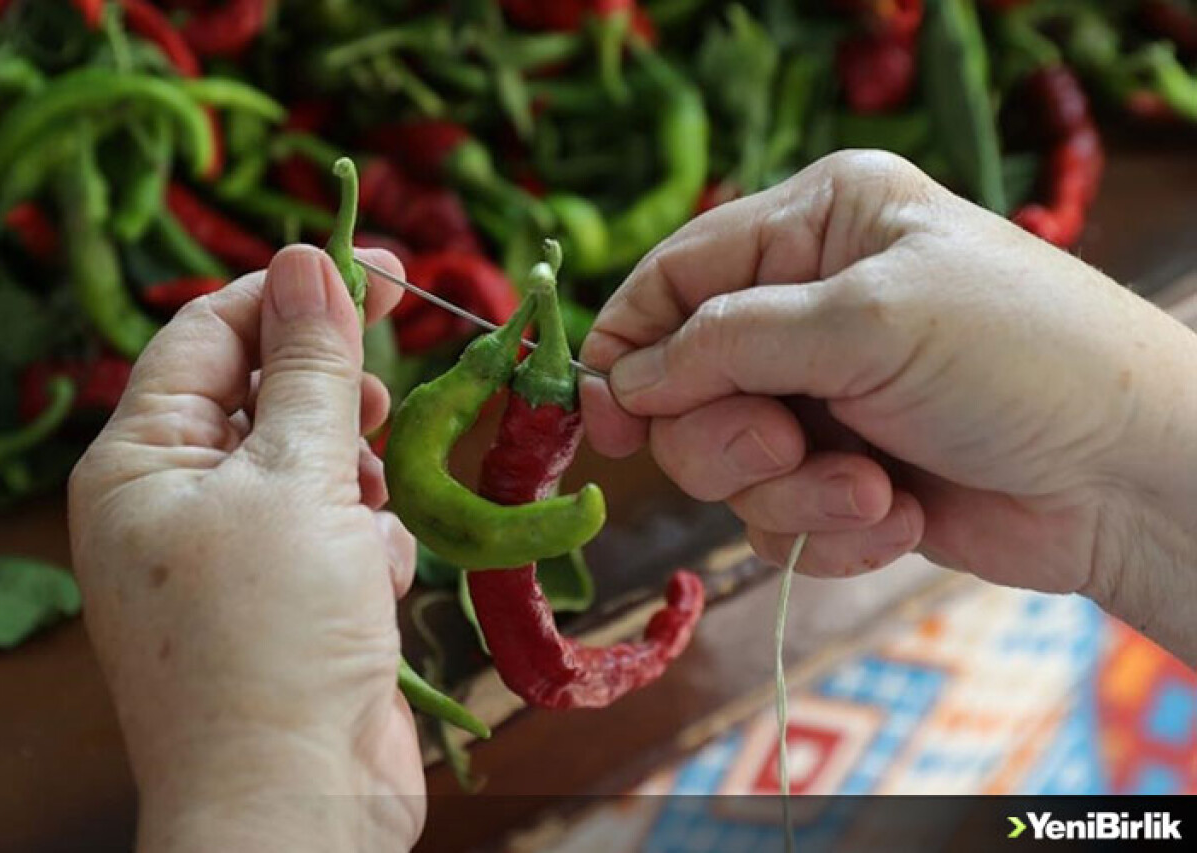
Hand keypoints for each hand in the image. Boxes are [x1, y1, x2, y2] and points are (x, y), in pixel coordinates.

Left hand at [69, 246, 423, 850]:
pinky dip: (367, 540)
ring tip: (368, 510)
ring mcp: (234, 555)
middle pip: (263, 393)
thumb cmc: (274, 636)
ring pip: (312, 461)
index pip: (208, 333)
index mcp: (140, 462)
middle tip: (387, 385)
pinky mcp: (291, 598)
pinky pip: (336, 529)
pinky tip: (375, 581)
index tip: (381, 265)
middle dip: (331, 388)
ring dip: (356, 472)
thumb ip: (311, 366)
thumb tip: (312, 258)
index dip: (291, 290)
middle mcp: (176, 502)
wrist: (296, 803)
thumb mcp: (296, 480)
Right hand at [581, 151, 1196, 664]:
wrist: (1130, 478)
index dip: (626, 347)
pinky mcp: (840, 477)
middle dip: (730, 433)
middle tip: (787, 443)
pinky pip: (776, 519)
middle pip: (684, 385)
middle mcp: (808, 308)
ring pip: (725, 464)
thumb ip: (726, 343)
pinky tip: (898, 514)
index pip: (675, 277)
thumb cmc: (1019, 359)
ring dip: (792, 490)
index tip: (604, 420)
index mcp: (817, 228)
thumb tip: (623, 382)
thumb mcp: (866, 322)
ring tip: (871, 489)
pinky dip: (830, 530)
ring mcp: (823, 397)